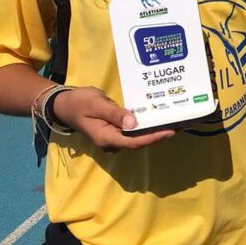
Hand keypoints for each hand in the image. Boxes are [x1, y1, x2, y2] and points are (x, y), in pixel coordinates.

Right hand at [52, 87, 175, 149]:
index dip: (154, 138)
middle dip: (159, 134)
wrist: (65, 104)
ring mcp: (114, 137)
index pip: (135, 142)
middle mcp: (112, 142)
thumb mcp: (96, 105)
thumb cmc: (80, 102)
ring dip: (155, 131)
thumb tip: (133, 123)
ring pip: (138, 138)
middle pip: (140, 142)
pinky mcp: (116, 131)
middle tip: (180, 124)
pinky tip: (158, 117)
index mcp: (107, 137)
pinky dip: (146, 126)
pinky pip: (134, 132)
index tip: (171, 131)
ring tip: (174, 121)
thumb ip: (114, 114)